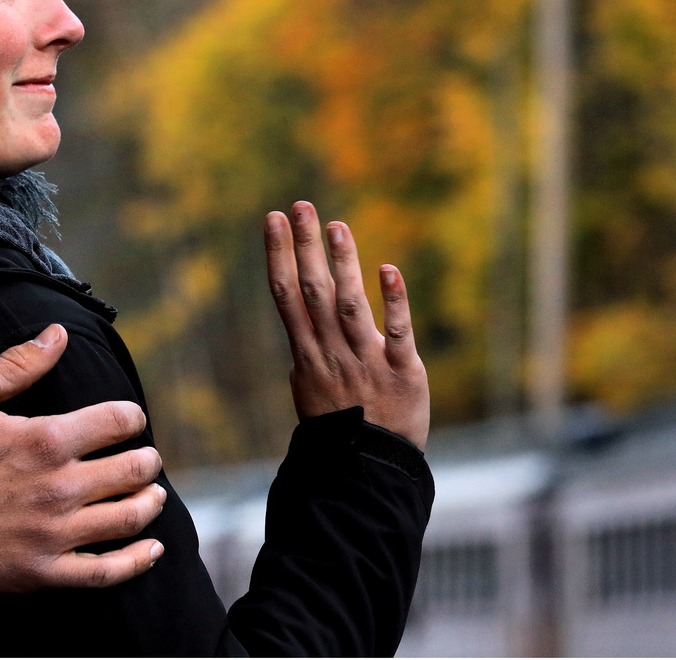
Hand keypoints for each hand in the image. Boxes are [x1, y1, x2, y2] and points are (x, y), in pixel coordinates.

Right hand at [0, 324, 166, 619]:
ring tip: (152, 494)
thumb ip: (17, 364)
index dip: (130, 417)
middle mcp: (59, 487)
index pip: (117, 421)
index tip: (129, 419)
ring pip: (128, 517)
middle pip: (133, 469)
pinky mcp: (42, 574)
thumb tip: (57, 333)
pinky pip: (106, 572)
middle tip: (145, 457)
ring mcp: (53, 535)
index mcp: (45, 439)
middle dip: (146, 459)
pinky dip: (137, 560)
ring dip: (149, 502)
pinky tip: (151, 548)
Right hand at [264, 202, 429, 449]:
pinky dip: (393, 300)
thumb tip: (299, 326)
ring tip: (336, 226)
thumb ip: (306, 352)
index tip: (273, 219)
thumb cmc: (339, 429)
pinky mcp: (402, 370)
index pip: (286, 295)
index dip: (278, 254)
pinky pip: (397, 331)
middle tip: (300, 206)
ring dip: (342, 263)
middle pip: (313, 291)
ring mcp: (366, 360)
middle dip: (304, 246)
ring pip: (350, 304)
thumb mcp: (309, 390)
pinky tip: (387, 269)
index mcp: (308, 354)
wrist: (369, 470)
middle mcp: (332, 352)